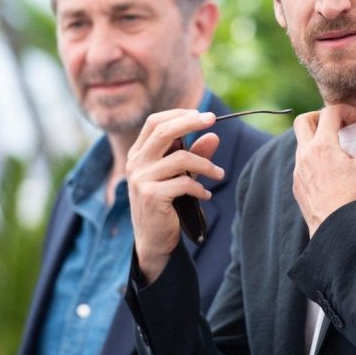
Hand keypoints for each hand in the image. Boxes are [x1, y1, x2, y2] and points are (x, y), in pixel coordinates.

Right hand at [126, 109, 224, 282]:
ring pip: (181, 159)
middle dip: (190, 123)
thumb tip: (214, 136)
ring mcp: (141, 180)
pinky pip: (184, 183)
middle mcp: (136, 163)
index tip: (202, 115)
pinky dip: (200, 188)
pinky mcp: (151, 196)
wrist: (154, 240)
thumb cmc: (167, 203)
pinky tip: (205, 195)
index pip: (154, 122)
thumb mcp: (181, 174)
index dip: (178, 114)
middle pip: (164, 132)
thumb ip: (196, 155)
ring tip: (219, 175)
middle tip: (212, 120)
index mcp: (138, 154)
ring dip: (207, 165)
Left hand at [292, 104, 355, 236]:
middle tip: (335, 124)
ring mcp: (298, 170)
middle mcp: (306, 154)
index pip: (329, 113)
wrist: (336, 226)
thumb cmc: (351, 197)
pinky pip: (301, 163)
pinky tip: (328, 170)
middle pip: (302, 121)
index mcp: (323, 146)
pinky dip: (312, 158)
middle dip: (319, 116)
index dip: (344, 109)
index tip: (355, 116)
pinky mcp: (297, 184)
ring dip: (315, 139)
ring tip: (334, 149)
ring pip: (301, 143)